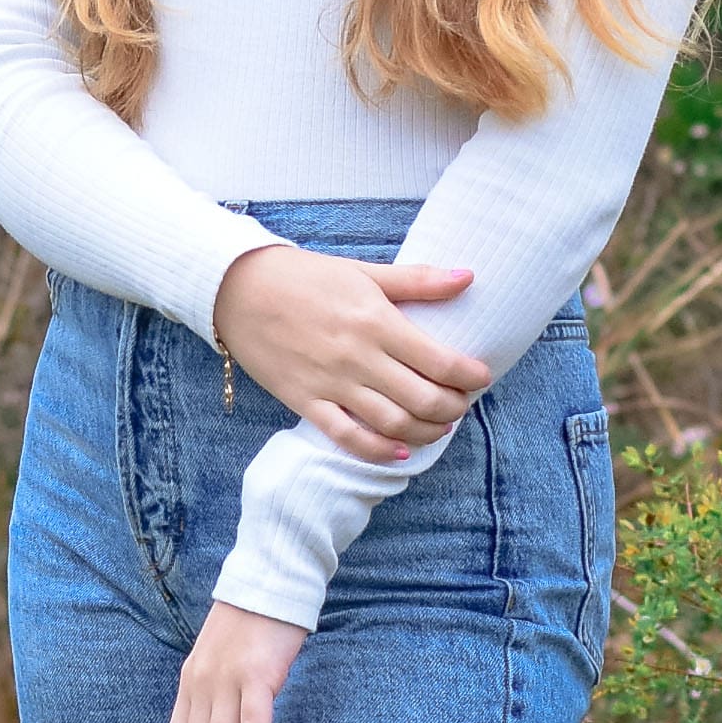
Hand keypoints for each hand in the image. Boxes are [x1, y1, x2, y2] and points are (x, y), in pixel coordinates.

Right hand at [212, 245, 493, 464]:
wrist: (240, 289)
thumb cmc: (306, 277)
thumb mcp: (364, 271)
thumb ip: (417, 280)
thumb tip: (468, 277)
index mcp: (377, 321)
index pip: (439, 360)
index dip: (469, 375)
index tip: (482, 377)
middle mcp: (359, 357)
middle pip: (422, 399)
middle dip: (453, 408)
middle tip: (462, 403)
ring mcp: (332, 384)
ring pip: (392, 424)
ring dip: (426, 432)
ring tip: (440, 426)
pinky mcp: (306, 402)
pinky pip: (348, 438)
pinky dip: (378, 451)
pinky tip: (399, 451)